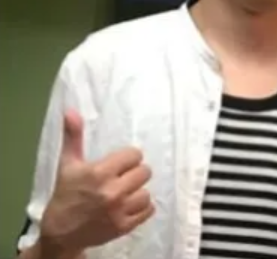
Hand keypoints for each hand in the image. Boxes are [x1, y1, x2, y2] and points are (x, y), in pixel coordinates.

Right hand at [40, 109, 154, 256]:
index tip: (121, 162)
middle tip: (123, 177)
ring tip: (126, 191)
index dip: (129, 157)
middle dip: (135, 172)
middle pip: (145, 171)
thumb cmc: (66, 194)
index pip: (135, 155)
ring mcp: (119, 211)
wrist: (60, 233)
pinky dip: (142, 207)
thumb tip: (71, 111)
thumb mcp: (68, 163)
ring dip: (138, 191)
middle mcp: (112, 191)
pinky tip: (130, 204)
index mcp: (99, 172)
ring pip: (147, 192)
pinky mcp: (124, 227)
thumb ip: (73, 136)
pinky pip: (149, 210)